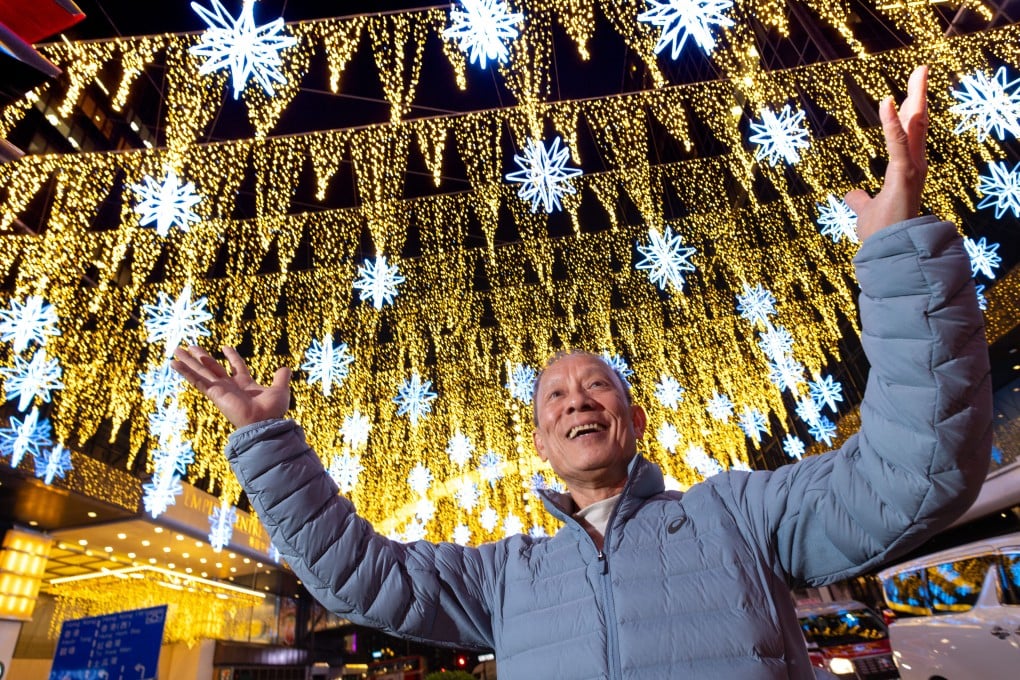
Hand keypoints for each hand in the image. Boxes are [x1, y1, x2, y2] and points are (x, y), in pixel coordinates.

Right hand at [171, 345, 291, 428]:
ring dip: (188, 361)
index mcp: (245, 384)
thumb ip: (281, 378)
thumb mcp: (280, 389)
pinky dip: (185, 371)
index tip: (225, 346)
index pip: (236, 367)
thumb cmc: (272, 411)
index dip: (231, 356)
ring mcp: (220, 389)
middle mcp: (230, 386)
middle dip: (202, 357)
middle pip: (212, 368)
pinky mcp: (213, 393)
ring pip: (200, 372)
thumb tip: (286, 368)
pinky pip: (196, 380)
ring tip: (176, 350)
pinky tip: (173, 363)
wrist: (264, 422)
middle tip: (190, 346)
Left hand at [844, 65, 928, 240]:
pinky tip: (888, 102)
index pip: (910, 134)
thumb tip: (852, 194)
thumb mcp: (866, 210)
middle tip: (921, 68)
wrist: (889, 250)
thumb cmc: (882, 233)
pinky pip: (897, 143)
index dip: (909, 111)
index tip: (908, 91)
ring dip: (915, 97)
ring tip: (918, 72)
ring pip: (915, 126)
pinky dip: (892, 122)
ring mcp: (912, 168)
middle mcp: (915, 165)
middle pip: (919, 123)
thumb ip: (860, 200)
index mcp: (906, 169)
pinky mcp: (904, 174)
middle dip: (919, 94)